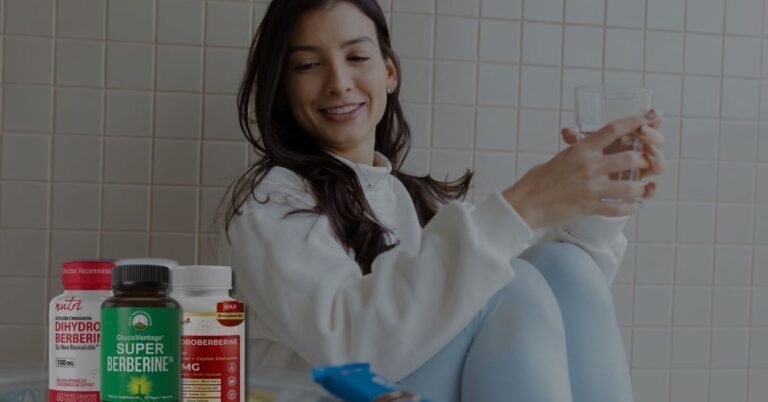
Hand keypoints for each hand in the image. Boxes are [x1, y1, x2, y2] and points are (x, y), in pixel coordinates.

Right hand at [502, 111, 659, 229]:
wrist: (525, 203)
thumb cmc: (538, 180)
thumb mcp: (560, 158)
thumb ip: (578, 152)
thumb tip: (588, 146)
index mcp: (581, 150)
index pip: (613, 129)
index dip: (635, 122)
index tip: (649, 118)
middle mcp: (589, 166)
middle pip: (631, 158)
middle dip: (644, 161)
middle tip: (646, 164)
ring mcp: (591, 188)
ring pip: (630, 186)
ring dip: (641, 188)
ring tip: (643, 188)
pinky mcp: (589, 207)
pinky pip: (619, 209)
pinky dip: (631, 208)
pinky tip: (634, 206)